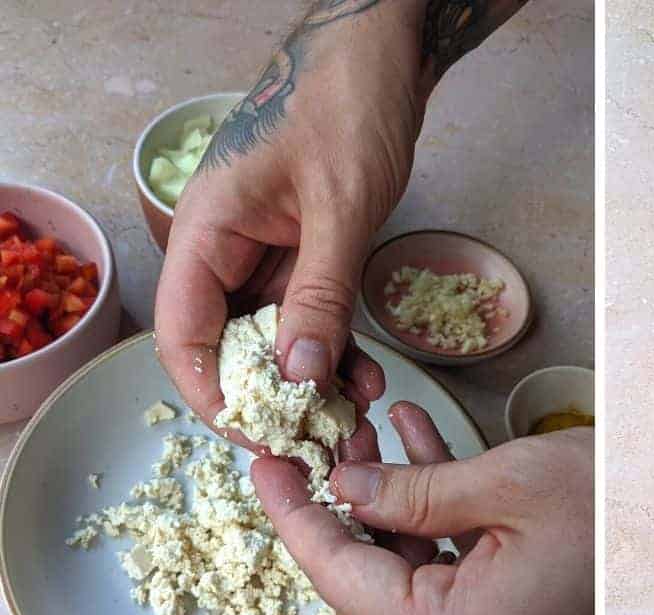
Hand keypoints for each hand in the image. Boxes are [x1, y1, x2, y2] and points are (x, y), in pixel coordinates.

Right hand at [153, 0, 430, 445]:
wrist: (382, 52)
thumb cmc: (349, 106)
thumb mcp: (339, 208)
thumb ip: (319, 296)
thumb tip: (297, 376)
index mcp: (207, 230)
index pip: (185, 335)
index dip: (216, 396)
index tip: (263, 437)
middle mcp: (226, 247)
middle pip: (228, 346)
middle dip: (274, 399)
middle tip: (324, 438)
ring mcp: (265, 251)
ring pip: (274, 338)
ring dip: (312, 381)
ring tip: (357, 414)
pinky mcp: (304, 251)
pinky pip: (310, 316)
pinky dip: (335, 349)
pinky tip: (368, 376)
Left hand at [251, 402, 593, 614]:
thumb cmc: (627, 503)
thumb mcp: (505, 482)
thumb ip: (410, 491)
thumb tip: (347, 489)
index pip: (348, 583)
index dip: (299, 521)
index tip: (269, 472)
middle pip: (379, 586)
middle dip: (347, 508)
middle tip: (312, 450)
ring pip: (419, 577)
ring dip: (396, 507)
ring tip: (373, 436)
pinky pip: (460, 579)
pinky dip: (440, 524)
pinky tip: (425, 459)